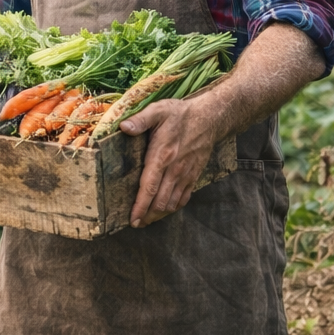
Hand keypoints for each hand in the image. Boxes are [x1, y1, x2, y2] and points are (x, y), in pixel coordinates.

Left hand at [119, 98, 221, 226]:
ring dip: (159, 214)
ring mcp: (185, 175)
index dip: (140, 206)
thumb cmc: (180, 114)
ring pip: (172, 203)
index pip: (149, 187)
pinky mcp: (193, 176)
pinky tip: (165, 210)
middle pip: (160, 202)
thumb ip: (140, 120)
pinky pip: (183, 198)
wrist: (210, 118)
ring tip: (147, 220)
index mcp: (162, 156)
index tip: (133, 219)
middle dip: (147, 215)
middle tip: (135, 223)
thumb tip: (123, 127)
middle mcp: (174, 170)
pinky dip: (173, 207)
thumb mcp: (158, 111)